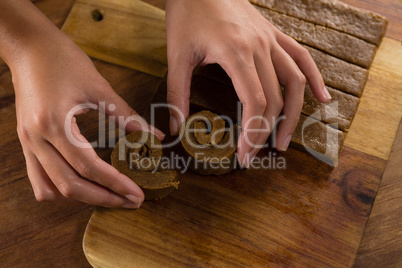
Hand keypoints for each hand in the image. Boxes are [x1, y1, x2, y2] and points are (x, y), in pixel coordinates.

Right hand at [1, 1, 163, 207]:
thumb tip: (153, 137)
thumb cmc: (63, 59)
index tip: (136, 194)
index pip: (88, 166)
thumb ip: (126, 116)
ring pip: (48, 189)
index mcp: (55, 123)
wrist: (28, 46)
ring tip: (107, 196)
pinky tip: (81, 185)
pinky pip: (38, 178)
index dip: (115, 184)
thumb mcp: (99, 87)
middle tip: (130, 201)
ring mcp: (27, 142)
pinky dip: (60, 189)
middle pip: (68, 185)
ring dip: (78, 199)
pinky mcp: (26, 141)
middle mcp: (36, 138)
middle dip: (102, 198)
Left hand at [165, 0, 330, 166]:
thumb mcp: (177, 55)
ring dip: (295, 114)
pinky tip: (323, 98)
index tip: (244, 154)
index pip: (255, 102)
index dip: (253, 132)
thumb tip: (176, 127)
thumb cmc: (187, 15)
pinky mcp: (274, 34)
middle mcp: (260, 47)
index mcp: (236, 53)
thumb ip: (177, 93)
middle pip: (275, 98)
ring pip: (295, 81)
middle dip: (266, 132)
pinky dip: (315, 78)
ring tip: (285, 140)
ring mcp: (271, 39)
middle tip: (254, 155)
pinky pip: (302, 57)